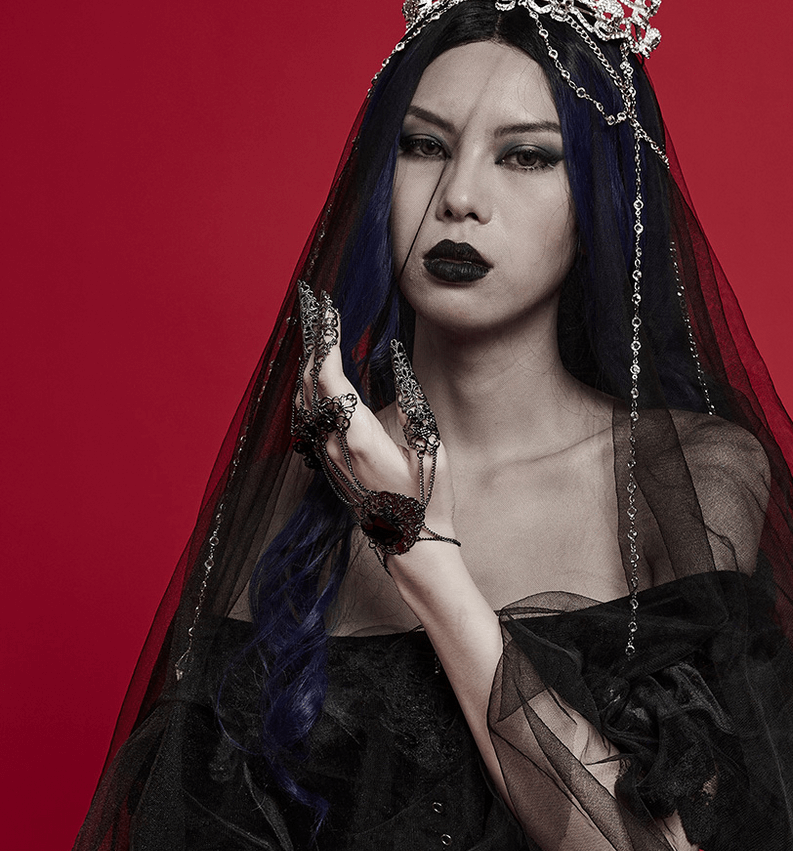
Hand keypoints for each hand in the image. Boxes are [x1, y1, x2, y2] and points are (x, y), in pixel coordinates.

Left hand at [292, 282, 456, 553]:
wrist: (411, 545)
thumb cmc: (429, 499)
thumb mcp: (432, 448)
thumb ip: (412, 403)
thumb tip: (397, 361)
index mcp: (361, 440)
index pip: (330, 381)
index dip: (327, 343)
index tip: (330, 312)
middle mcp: (336, 447)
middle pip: (309, 384)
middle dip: (312, 340)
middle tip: (316, 305)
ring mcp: (328, 457)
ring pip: (303, 400)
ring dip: (307, 360)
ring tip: (315, 328)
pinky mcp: (329, 463)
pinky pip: (308, 416)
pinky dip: (308, 385)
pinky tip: (315, 371)